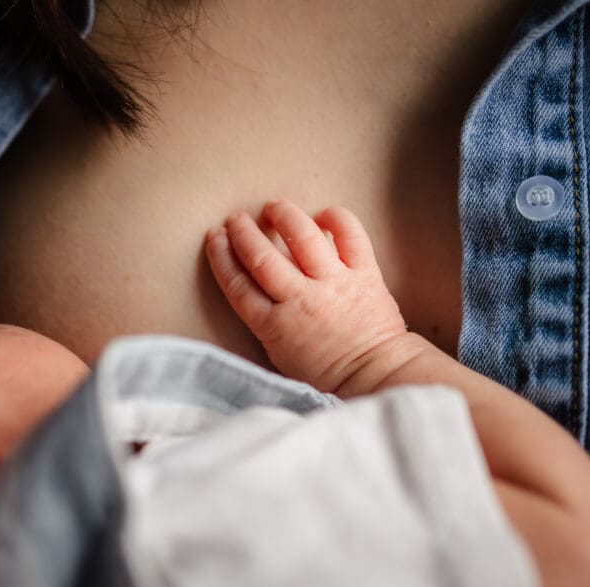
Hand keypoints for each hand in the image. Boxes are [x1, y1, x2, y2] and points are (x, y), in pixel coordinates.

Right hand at [205, 199, 406, 392]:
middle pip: (262, 258)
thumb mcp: (279, 354)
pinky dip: (336, 218)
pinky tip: (322, 215)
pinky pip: (350, 235)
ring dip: (283, 216)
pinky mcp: (365, 274)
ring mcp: (334, 284)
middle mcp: (302, 301)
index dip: (222, 257)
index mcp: (275, 326)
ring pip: (302, 237)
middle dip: (243, 232)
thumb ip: (263, 320)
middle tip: (235, 218)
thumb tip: (250, 281)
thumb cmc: (325, 371)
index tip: (215, 237)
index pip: (238, 285)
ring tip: (273, 207)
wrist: (374, 375)